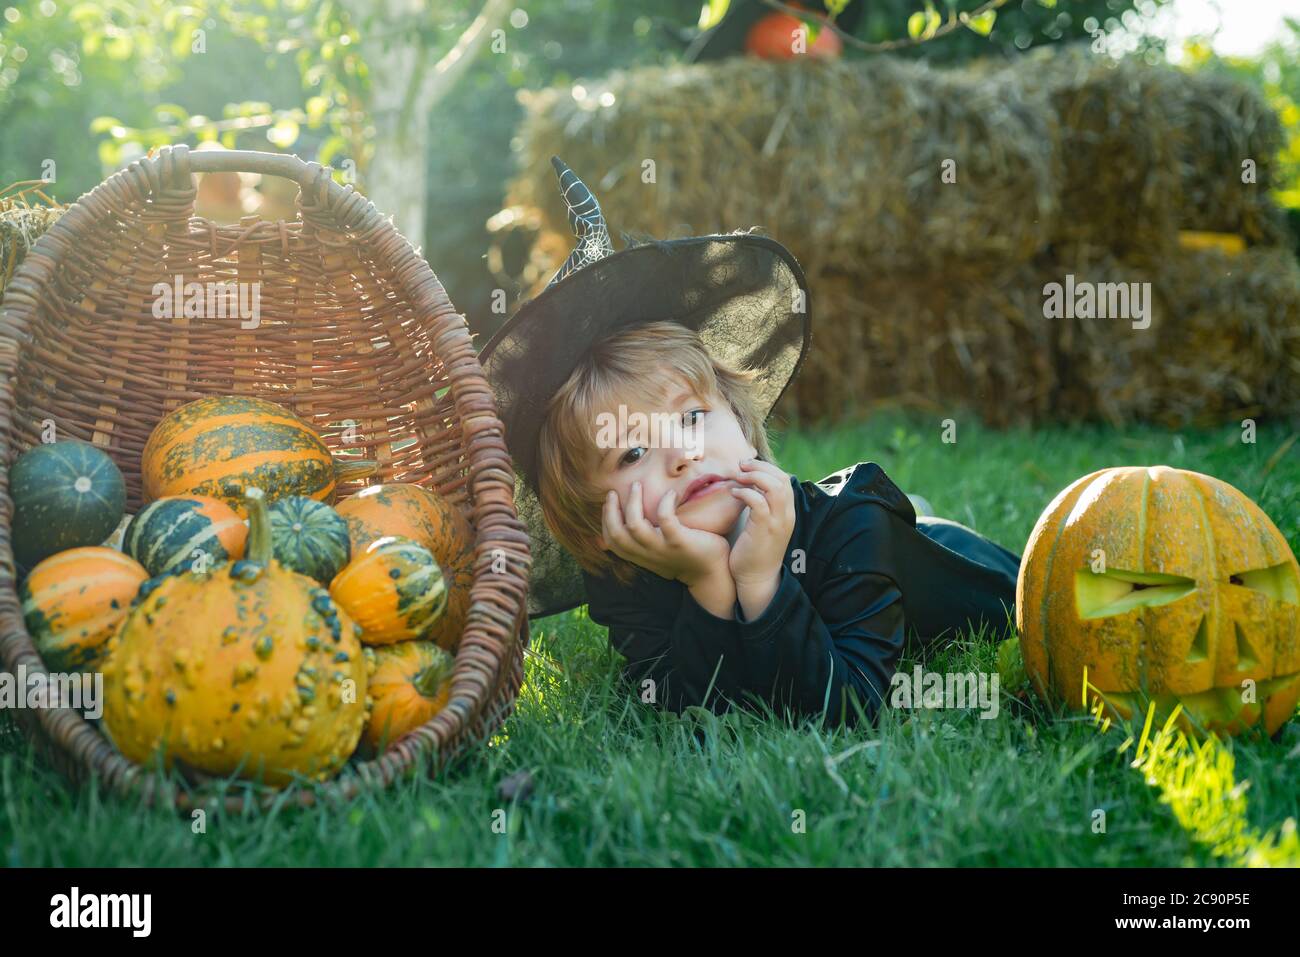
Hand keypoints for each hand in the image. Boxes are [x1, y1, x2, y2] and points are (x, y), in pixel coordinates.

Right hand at [598, 481, 730, 585]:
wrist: (712, 574)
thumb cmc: (685, 558)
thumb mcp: (659, 555)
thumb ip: (642, 546)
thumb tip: (618, 537)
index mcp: (640, 556)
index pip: (611, 541)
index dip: (605, 521)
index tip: (609, 503)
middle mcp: (647, 554)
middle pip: (617, 534)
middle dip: (611, 510)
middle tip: (614, 491)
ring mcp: (662, 548)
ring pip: (635, 525)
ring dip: (633, 502)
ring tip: (637, 485)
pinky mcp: (679, 542)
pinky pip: (665, 519)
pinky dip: (665, 503)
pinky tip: (671, 494)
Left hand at [728, 459, 794, 586]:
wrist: (757, 579)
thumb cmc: (754, 551)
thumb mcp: (763, 525)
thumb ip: (762, 506)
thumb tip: (749, 486)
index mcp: (787, 512)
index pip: (784, 479)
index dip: (765, 468)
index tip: (747, 466)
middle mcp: (786, 515)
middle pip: (781, 479)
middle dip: (760, 467)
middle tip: (741, 465)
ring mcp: (777, 522)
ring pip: (774, 487)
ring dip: (754, 476)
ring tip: (738, 477)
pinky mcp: (764, 530)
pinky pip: (758, 502)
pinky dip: (745, 493)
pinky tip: (733, 494)